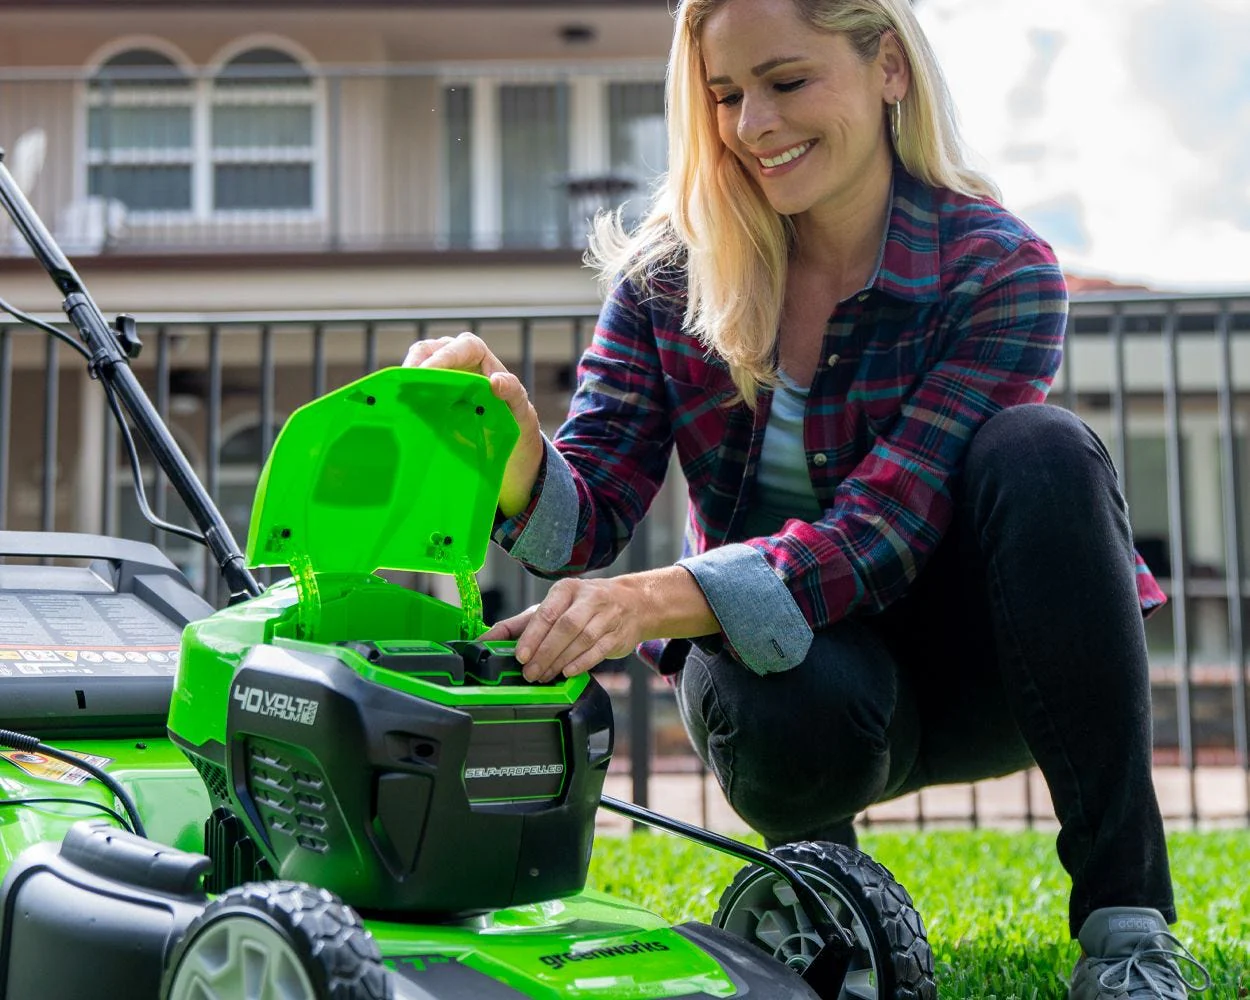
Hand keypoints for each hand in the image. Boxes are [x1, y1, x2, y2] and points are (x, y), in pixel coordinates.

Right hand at [403, 332, 543, 516]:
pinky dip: (404, 393)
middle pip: (427, 350)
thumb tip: (496, 382)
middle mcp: (453, 354)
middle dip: (414, 366)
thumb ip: (513, 391)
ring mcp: (437, 369)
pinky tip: (399, 408)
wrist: (503, 430)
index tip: (426, 373)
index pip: (457, 348)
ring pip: (414, 365)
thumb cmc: (513, 413)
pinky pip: (411, 384)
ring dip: (405, 379)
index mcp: (475, 351)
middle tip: (403, 387)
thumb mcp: (519, 406)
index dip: (440, 358)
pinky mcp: (426, 386)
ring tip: (396, 397)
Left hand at [480, 578, 644, 682]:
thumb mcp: (552, 607)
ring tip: (544, 676)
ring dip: (561, 660)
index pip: (547, 613)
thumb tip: (487, 640)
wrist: (632, 603)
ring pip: (582, 640)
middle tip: (530, 672)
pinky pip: (599, 650)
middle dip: (545, 652)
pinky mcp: (618, 635)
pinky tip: (568, 672)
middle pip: (565, 627)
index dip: (532, 636)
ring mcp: (607, 616)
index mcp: (567, 589)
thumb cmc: (584, 605)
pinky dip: (582, 663)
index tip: (519, 656)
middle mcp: (588, 599)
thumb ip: (521, 624)